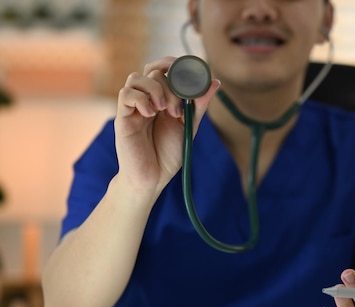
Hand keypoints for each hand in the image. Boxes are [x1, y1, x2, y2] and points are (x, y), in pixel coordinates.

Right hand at [114, 56, 219, 197]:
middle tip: (178, 110)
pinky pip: (126, 94)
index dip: (174, 64)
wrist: (153, 177)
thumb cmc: (169, 153)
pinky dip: (141, 99)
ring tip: (165, 111)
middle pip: (154, 71)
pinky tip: (150, 114)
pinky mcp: (123, 117)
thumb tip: (214, 82)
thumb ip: (199, 104)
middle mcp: (147, 99)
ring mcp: (134, 106)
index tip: (190, 75)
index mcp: (163, 98)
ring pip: (137, 77)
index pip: (164, 68)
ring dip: (155, 89)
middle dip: (171, 86)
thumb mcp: (189, 126)